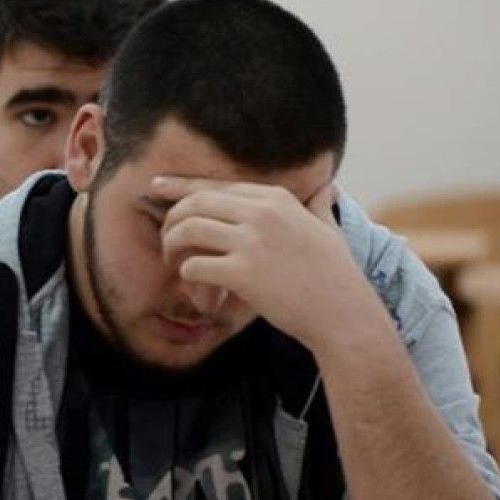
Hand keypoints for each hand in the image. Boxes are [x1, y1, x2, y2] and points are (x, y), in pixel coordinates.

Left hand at [153, 176, 384, 352]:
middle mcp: (262, 213)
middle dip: (171, 217)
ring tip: (172, 261)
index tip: (156, 186)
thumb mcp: (329, 230)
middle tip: (164, 238)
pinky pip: (195, 265)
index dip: (181, 186)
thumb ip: (319, 207)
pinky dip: (186, 274)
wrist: (344, 315)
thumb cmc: (337, 276)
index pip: (216, 185)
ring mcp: (252, 241)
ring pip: (189, 229)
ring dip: (171, 245)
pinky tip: (191, 282)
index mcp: (277, 199)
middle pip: (196, 201)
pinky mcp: (243, 273)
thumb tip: (327, 187)